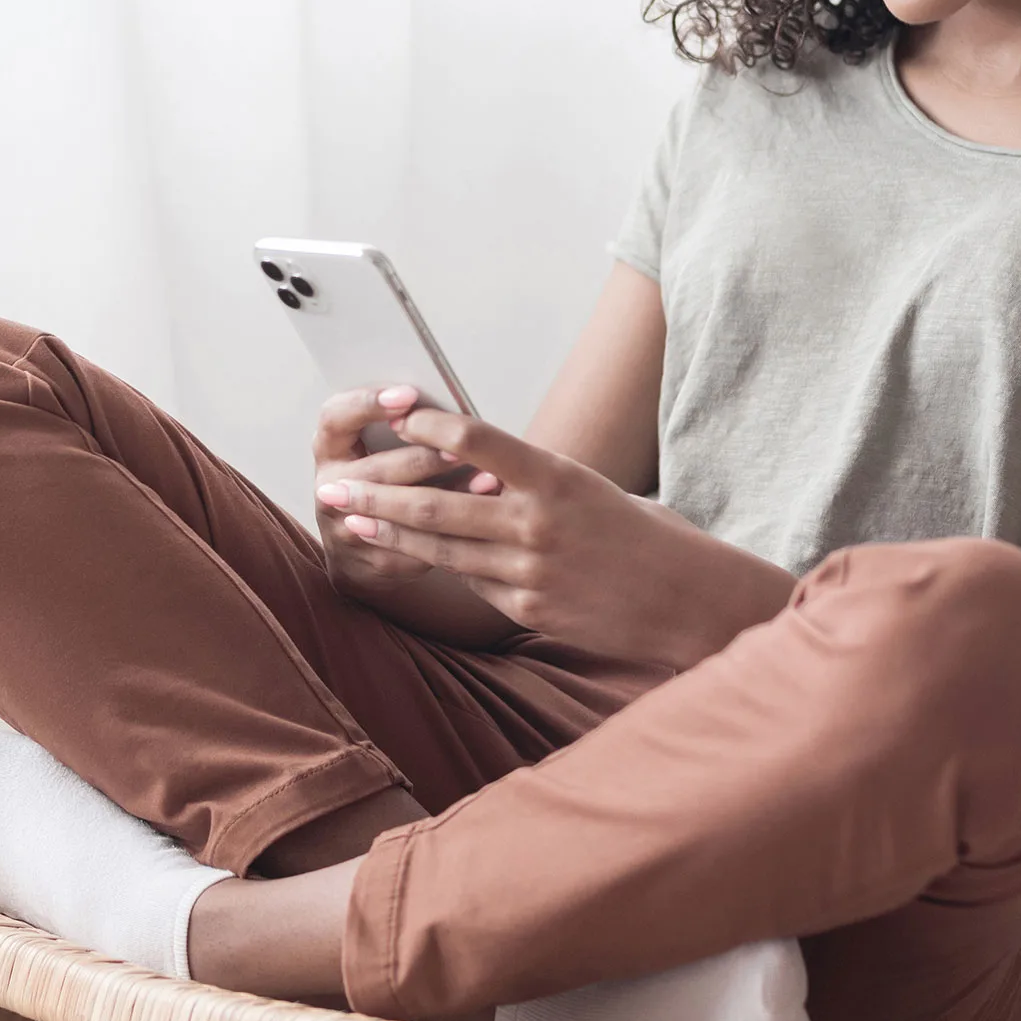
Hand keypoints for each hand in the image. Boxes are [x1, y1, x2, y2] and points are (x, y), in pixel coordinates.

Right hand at [311, 385, 487, 601]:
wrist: (358, 550)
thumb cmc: (379, 482)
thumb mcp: (374, 449)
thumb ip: (400, 429)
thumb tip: (450, 406)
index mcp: (329, 449)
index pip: (336, 417)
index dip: (369, 404)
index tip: (409, 395)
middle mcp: (329, 488)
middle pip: (376, 469)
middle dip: (424, 457)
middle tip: (462, 448)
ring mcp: (346, 528)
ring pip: (399, 512)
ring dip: (449, 494)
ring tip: (488, 480)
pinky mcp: (373, 560)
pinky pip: (416, 546)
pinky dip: (454, 531)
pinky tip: (484, 518)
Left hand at [314, 408, 793, 668]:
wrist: (687, 598)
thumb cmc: (638, 533)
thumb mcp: (589, 488)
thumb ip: (530, 479)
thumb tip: (468, 461)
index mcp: (557, 476)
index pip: (479, 439)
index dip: (430, 425)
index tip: (396, 413)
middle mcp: (539, 522)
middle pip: (439, 503)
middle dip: (377, 492)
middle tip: (332, 482)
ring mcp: (531, 570)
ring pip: (442, 547)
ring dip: (388, 531)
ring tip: (348, 516)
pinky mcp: (528, 608)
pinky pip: (471, 582)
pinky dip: (441, 565)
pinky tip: (403, 551)